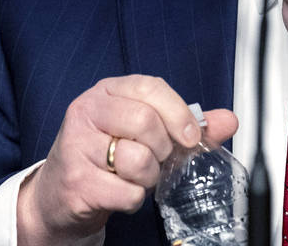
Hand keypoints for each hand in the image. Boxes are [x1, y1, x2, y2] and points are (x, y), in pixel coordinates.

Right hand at [17, 75, 238, 245]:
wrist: (59, 194)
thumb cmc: (105, 156)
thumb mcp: (143, 132)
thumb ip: (186, 124)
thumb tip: (229, 120)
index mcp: (106, 92)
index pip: (150, 87)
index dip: (177, 112)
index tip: (190, 135)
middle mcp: (86, 112)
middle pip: (145, 122)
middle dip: (162, 149)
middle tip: (157, 158)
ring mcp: (77, 146)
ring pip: (137, 160)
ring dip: (148, 177)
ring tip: (135, 176)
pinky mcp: (76, 182)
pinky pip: (127, 192)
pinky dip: (133, 199)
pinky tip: (119, 192)